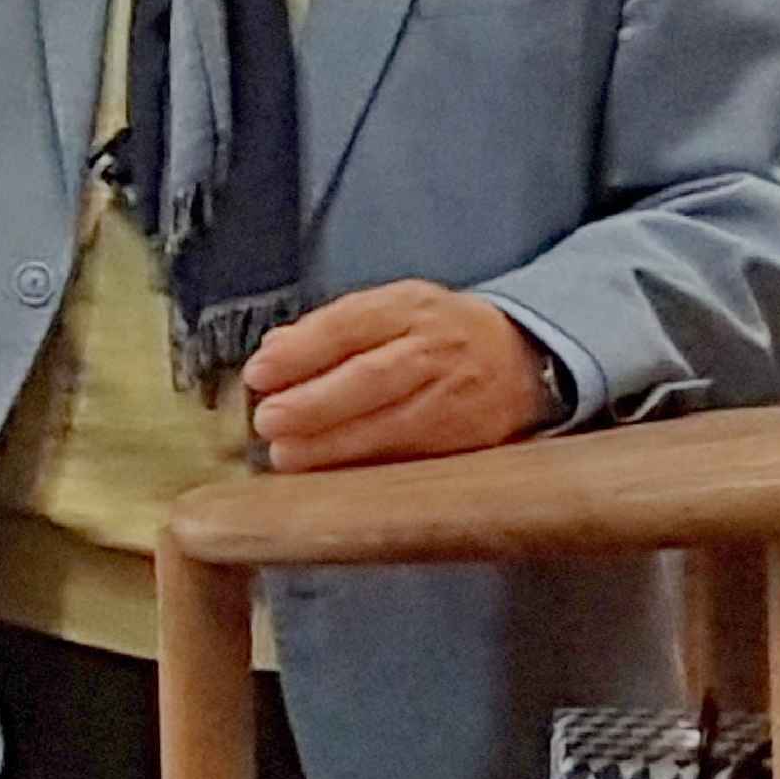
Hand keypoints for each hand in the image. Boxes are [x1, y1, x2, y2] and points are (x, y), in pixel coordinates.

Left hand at [243, 281, 552, 471]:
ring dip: (334, 444)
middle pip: (373, 377)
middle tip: (269, 420)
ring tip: (287, 455)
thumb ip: (330, 327)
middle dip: (315, 403)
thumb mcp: (387, 307)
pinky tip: (329, 472)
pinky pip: (413, 455)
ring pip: (393, 424)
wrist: (520, 357)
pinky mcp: (470, 438)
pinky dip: (367, 466)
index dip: (302, 350)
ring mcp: (457, 396)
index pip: (350, 324)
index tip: (259, 372)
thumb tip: (274, 350)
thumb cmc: (433, 331)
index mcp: (409, 306)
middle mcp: (436, 349)